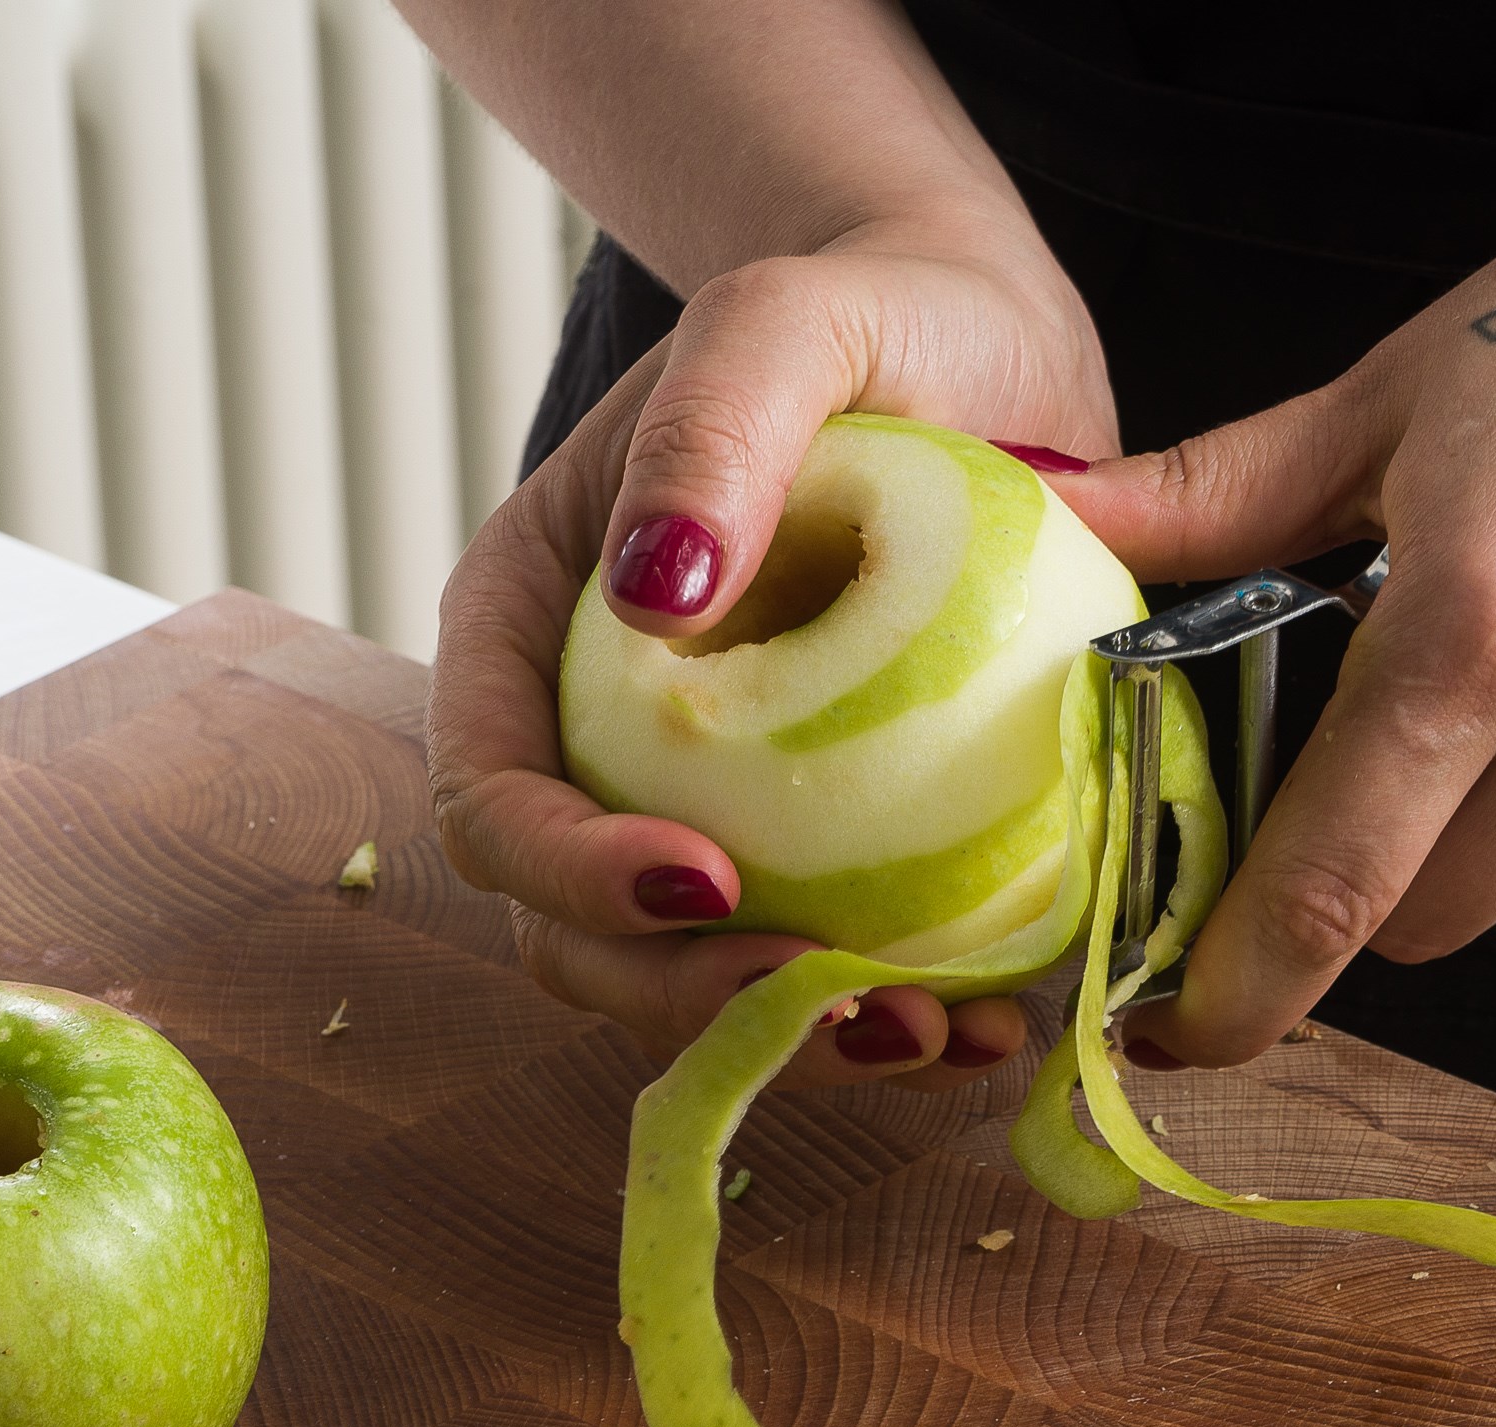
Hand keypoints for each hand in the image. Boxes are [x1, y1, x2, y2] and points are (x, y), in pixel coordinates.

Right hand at [431, 226, 1108, 1089]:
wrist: (983, 352)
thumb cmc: (869, 314)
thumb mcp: (789, 321)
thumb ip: (714, 428)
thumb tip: (656, 597)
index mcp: (531, 636)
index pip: (495, 801)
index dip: (575, 873)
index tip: (709, 880)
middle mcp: (598, 749)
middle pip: (580, 937)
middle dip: (697, 1004)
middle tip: (851, 1012)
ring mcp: (710, 812)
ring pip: (700, 983)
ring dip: (807, 1042)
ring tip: (944, 1039)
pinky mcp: (827, 850)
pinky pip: (829, 970)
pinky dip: (899, 1016)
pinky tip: (999, 1023)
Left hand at [1050, 151, 1495, 1066]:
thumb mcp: (1397, 385)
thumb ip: (1220, 495)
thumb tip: (1064, 521)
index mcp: (1474, 630)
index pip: (1326, 890)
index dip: (1236, 992)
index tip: (1176, 1027)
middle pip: (1416, 924)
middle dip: (1345, 894)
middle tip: (1318, 793)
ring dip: (1461, 847)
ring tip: (1481, 686)